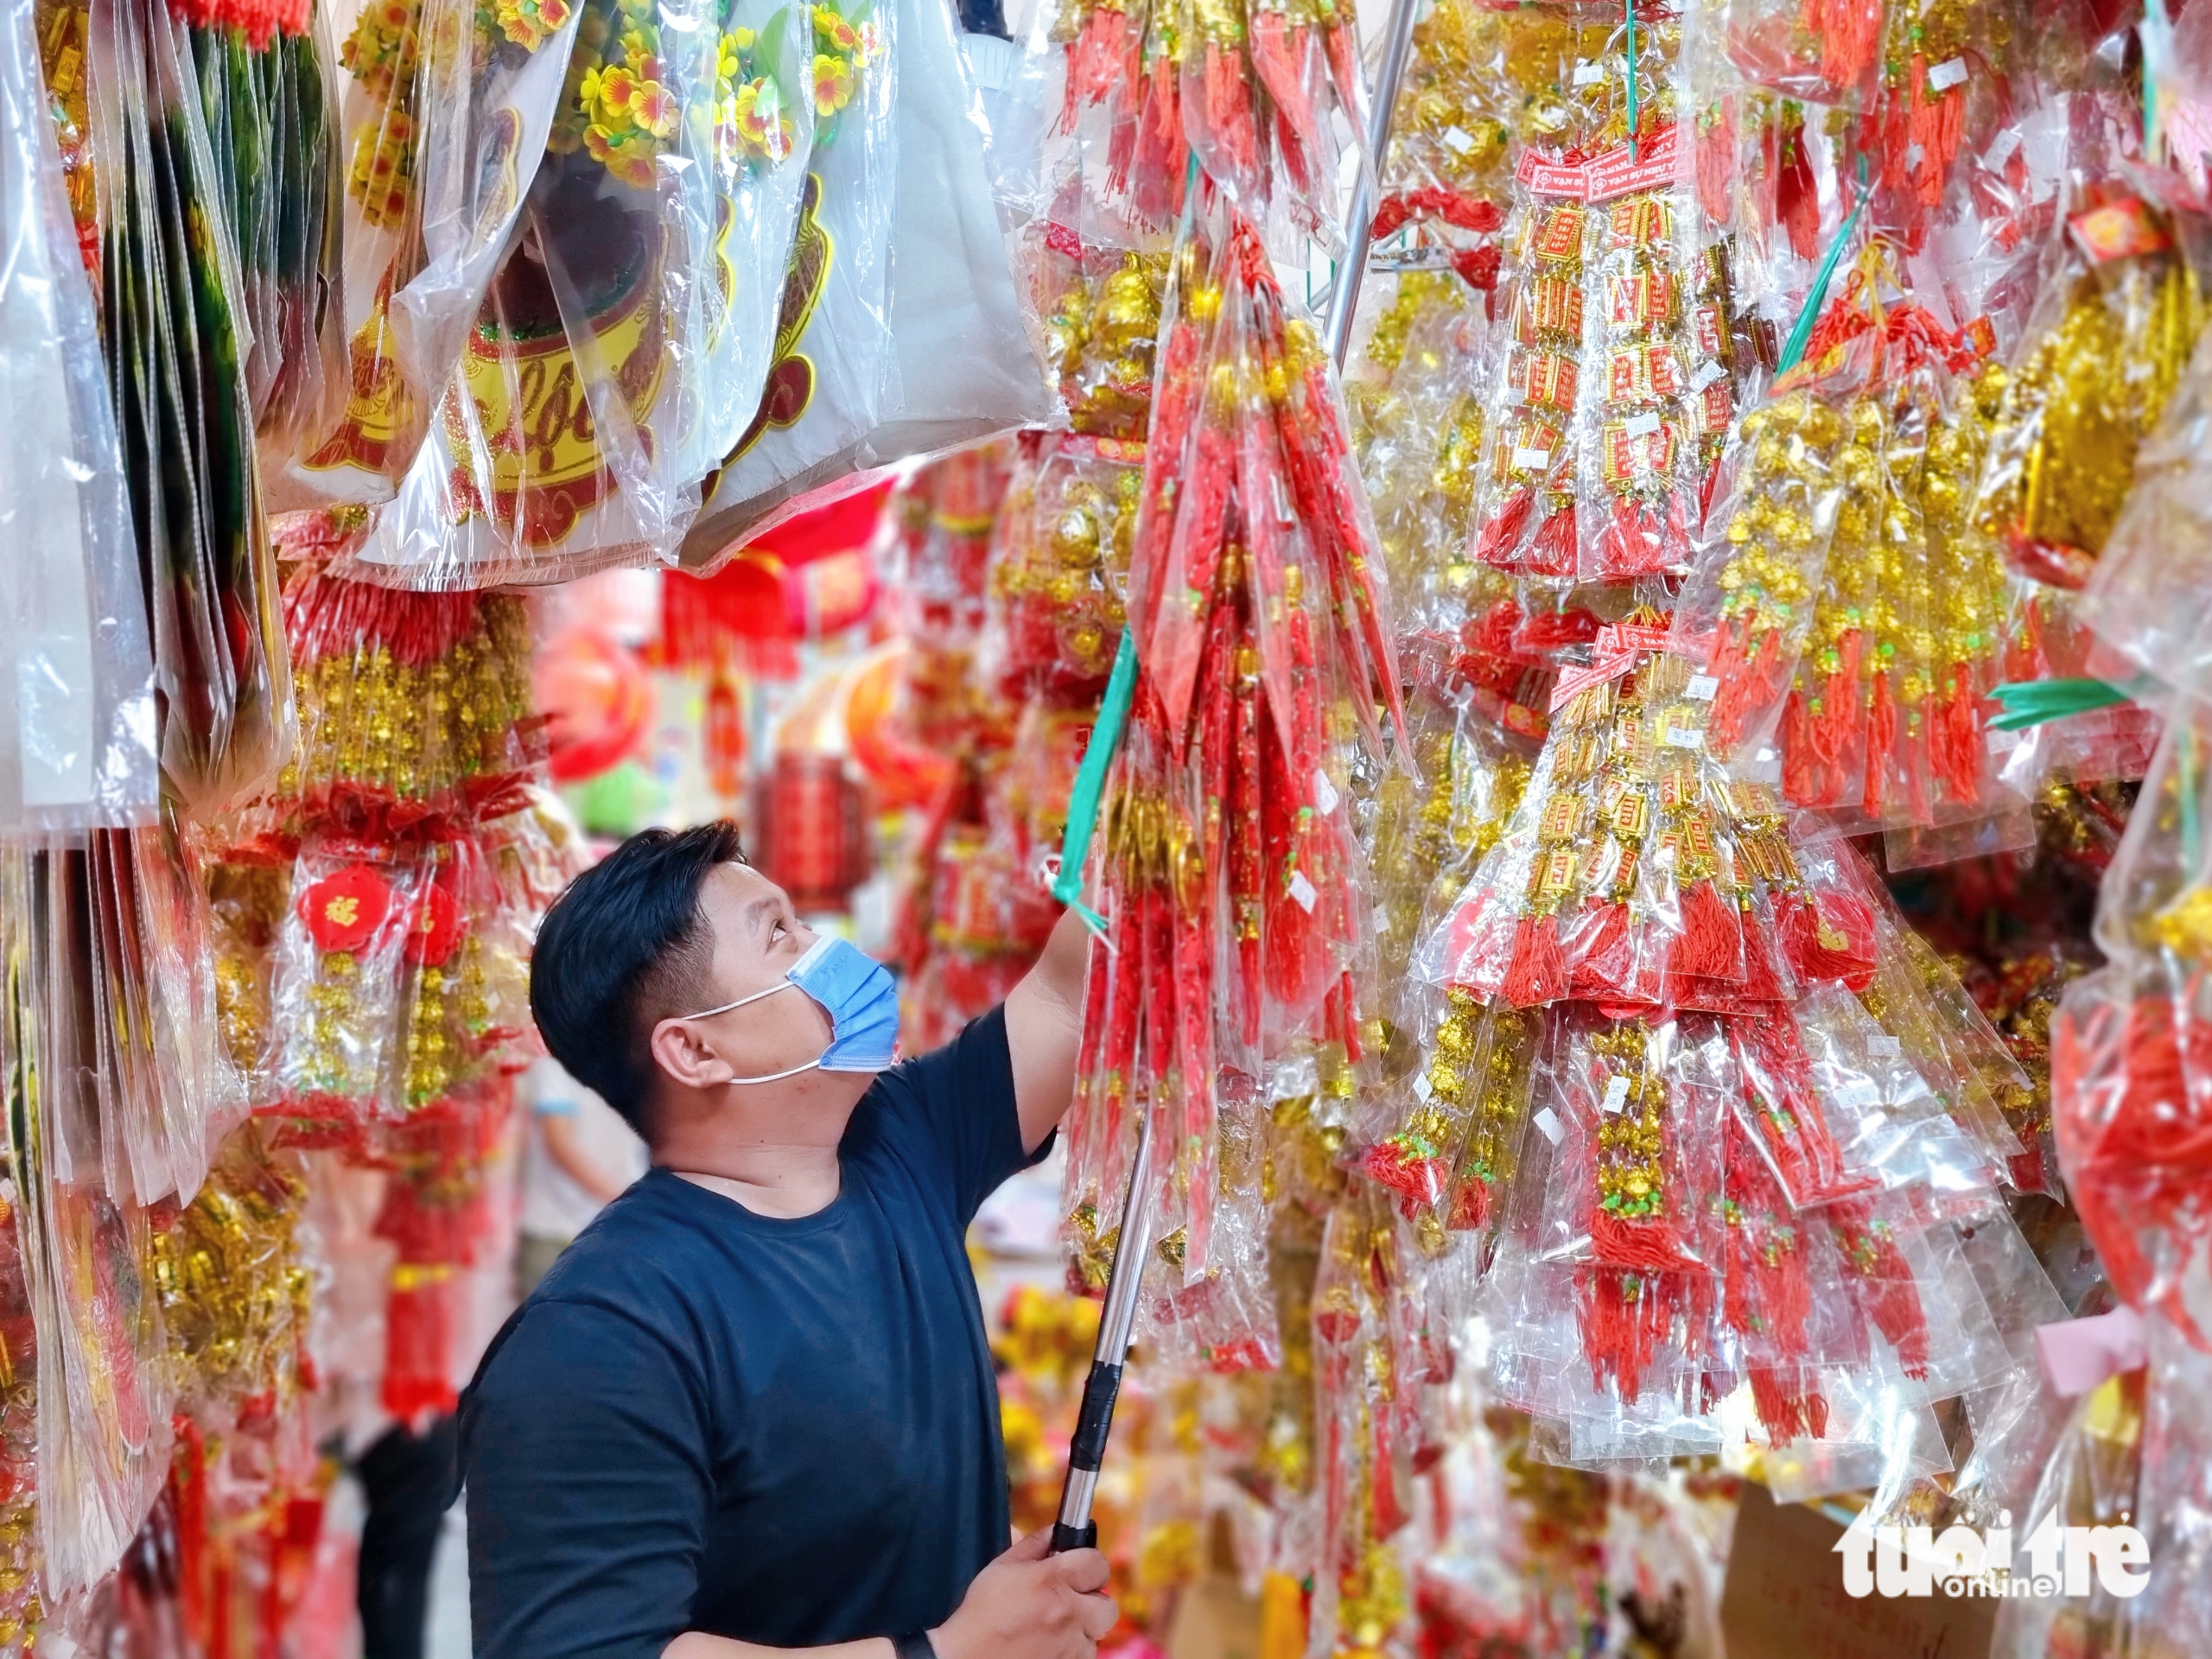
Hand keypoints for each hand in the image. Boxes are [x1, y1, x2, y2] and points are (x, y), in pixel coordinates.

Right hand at [929, 1529, 1116, 1658]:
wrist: (966, 1658)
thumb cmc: (980, 1615)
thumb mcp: (1001, 1568)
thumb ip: (1032, 1545)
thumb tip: (1053, 1532)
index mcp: (1050, 1581)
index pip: (1097, 1562)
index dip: (1088, 1564)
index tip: (1080, 1569)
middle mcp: (1066, 1613)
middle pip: (1107, 1604)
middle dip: (1092, 1600)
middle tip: (1073, 1600)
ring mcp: (1069, 1645)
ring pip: (1097, 1632)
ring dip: (1082, 1627)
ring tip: (1055, 1626)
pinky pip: (1086, 1654)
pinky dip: (1074, 1649)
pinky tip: (1051, 1643)